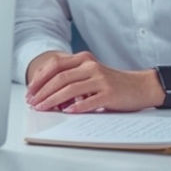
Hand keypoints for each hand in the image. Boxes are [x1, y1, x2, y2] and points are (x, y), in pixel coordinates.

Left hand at [24, 51, 162, 113]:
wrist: (141, 86)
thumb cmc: (113, 83)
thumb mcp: (91, 74)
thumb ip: (72, 78)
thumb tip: (47, 92)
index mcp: (84, 59)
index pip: (55, 65)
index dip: (40, 78)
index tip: (30, 91)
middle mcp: (90, 66)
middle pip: (59, 78)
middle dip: (42, 91)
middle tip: (32, 102)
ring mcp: (100, 79)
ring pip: (70, 89)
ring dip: (53, 100)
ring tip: (43, 108)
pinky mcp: (109, 93)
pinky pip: (89, 101)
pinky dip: (76, 107)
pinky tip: (66, 112)